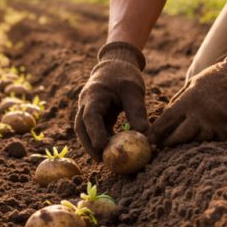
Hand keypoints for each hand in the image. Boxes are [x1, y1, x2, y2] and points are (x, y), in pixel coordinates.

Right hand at [74, 42, 149, 160]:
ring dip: (92, 145)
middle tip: (101, 160)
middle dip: (89, 145)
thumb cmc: (125, 77)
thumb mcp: (134, 91)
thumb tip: (145, 134)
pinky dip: (100, 140)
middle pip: (81, 127)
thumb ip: (137, 111)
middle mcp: (86, 103)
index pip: (90, 116)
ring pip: (84, 130)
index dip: (94, 133)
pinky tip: (111, 150)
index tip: (102, 147)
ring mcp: (87, 109)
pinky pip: (93, 129)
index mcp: (94, 94)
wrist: (115, 65)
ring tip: (106, 160)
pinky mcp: (94, 115)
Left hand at [149, 46, 226, 146]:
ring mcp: (215, 125)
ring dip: (188, 141)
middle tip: (164, 144)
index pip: (166, 121)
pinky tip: (205, 132)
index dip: (156, 132)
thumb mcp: (192, 85)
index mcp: (188, 102)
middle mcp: (200, 116)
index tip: (150, 139)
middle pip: (178, 137)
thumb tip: (163, 119)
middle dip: (169, 142)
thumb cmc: (214, 79)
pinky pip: (212, 140)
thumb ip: (178, 102)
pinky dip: (206, 138)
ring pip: (195, 141)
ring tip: (185, 138)